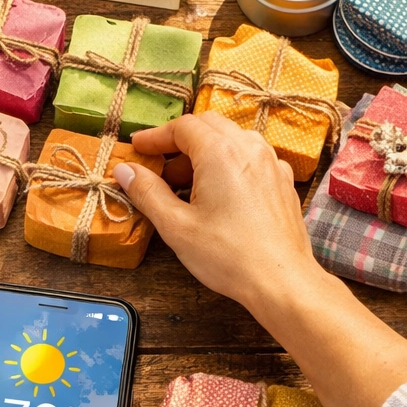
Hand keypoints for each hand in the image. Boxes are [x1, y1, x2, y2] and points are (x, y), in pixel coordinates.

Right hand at [111, 112, 320, 312]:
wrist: (281, 281)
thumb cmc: (226, 254)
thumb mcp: (176, 226)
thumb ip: (147, 192)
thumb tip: (124, 170)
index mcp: (221, 152)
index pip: (183, 127)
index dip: (156, 136)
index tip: (136, 148)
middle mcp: (249, 148)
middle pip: (209, 126)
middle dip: (179, 141)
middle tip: (157, 164)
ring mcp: (272, 163)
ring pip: (231, 139)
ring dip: (203, 152)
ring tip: (184, 182)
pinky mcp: (282, 181)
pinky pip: (250, 157)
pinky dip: (226, 163)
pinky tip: (217, 192)